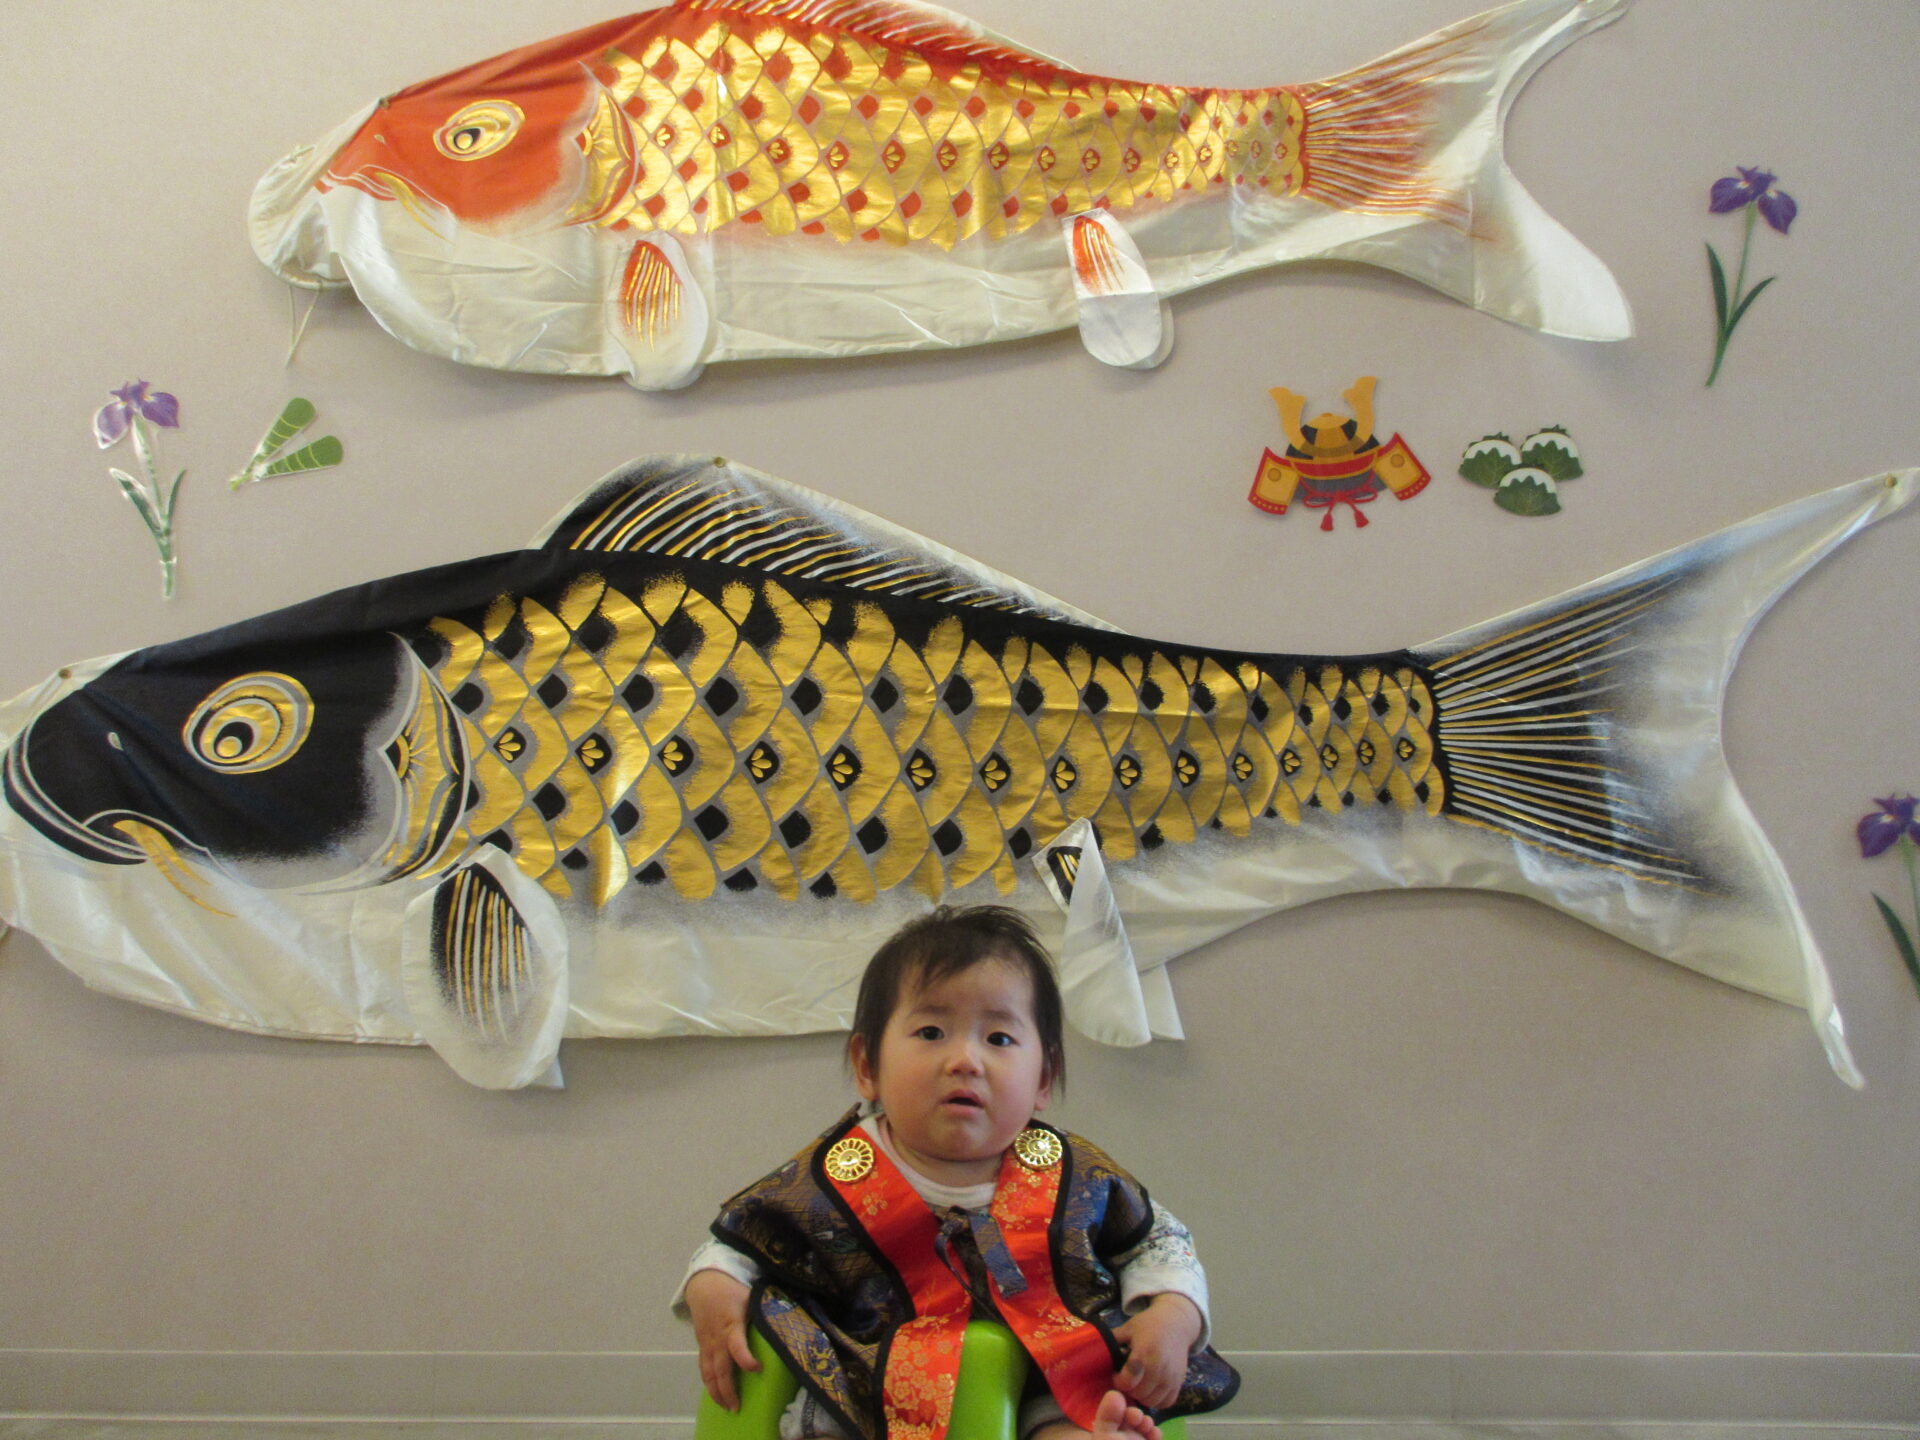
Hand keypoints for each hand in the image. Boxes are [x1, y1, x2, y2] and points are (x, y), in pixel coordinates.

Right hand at [685, 1268, 759, 1410]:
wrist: (705, 1284)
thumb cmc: (733, 1292)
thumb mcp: (752, 1297)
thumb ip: (766, 1311)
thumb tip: (791, 1322)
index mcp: (732, 1325)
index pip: (737, 1346)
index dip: (746, 1360)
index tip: (757, 1368)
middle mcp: (718, 1338)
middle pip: (720, 1368)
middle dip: (727, 1389)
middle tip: (736, 1407)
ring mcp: (707, 1344)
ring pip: (708, 1372)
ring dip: (716, 1391)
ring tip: (727, 1406)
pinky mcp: (702, 1346)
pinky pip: (703, 1368)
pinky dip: (708, 1383)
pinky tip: (716, 1394)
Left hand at [1111, 1293, 1201, 1409]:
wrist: (1176, 1324)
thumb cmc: (1149, 1324)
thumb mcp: (1128, 1328)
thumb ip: (1112, 1340)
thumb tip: (1090, 1348)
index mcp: (1145, 1351)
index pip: (1128, 1380)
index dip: (1117, 1380)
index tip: (1115, 1373)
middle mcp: (1160, 1367)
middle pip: (1138, 1393)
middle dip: (1127, 1390)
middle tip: (1124, 1380)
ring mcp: (1172, 1377)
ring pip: (1151, 1401)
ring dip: (1140, 1397)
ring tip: (1136, 1385)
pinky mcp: (1180, 1383)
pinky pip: (1166, 1403)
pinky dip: (1156, 1401)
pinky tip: (1149, 1390)